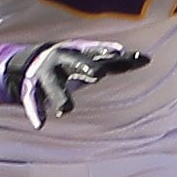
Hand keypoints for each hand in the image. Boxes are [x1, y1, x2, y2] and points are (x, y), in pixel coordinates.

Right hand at [0, 41, 147, 129]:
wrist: (30, 61)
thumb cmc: (72, 63)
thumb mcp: (91, 60)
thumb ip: (116, 61)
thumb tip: (146, 59)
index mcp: (79, 52)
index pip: (99, 54)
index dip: (107, 53)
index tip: (120, 53)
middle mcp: (63, 60)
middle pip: (76, 64)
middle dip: (86, 67)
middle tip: (98, 74)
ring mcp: (46, 74)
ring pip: (54, 86)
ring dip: (60, 97)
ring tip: (66, 110)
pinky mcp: (31, 89)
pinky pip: (32, 101)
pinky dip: (35, 112)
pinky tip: (39, 124)